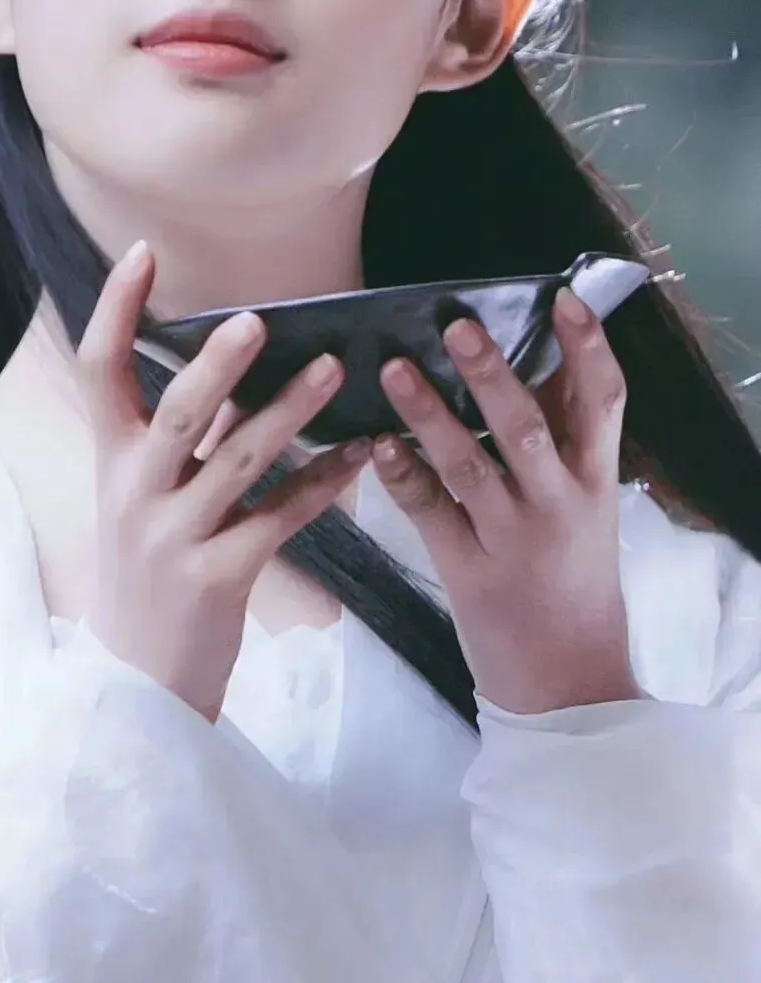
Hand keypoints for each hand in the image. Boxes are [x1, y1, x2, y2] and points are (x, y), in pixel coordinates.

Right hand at [76, 241, 372, 723]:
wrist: (136, 687)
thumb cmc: (146, 574)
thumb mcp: (138, 497)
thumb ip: (176, 434)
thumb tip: (228, 357)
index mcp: (111, 460)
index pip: (98, 368)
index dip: (117, 308)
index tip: (145, 251)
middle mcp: (134, 490)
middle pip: (176, 411)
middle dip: (217, 363)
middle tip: (258, 319)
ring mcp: (174, 536)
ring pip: (239, 459)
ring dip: (291, 411)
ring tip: (336, 369)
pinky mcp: (219, 577)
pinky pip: (281, 518)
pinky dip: (324, 482)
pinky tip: (362, 454)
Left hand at [372, 287, 643, 713]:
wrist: (570, 683)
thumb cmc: (575, 578)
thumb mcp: (590, 506)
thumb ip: (567, 441)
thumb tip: (538, 358)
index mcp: (595, 482)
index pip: (604, 403)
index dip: (588, 348)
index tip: (564, 299)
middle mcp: (559, 505)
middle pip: (528, 428)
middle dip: (493, 375)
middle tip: (459, 325)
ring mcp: (512, 540)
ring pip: (470, 466)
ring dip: (430, 415)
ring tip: (396, 368)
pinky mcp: (470, 572)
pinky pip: (431, 515)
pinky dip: (403, 476)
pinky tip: (377, 445)